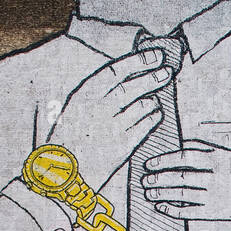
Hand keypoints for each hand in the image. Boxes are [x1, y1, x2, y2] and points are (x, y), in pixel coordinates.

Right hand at [46, 49, 171, 187]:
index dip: (138, 60)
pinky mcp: (124, 145)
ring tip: (151, 102)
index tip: (155, 54)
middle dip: (154, 76)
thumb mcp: (74, 110)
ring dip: (153, 101)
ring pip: (145, 105)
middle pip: (134, 86)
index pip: (115, 71)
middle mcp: (98, 108)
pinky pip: (148, 124)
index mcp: (82, 97)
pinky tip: (153, 116)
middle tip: (168, 71)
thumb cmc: (68, 140)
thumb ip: (97, 94)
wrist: (62, 176)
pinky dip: (154, 118)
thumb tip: (128, 75)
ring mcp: (112, 127)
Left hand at [142, 140, 230, 220]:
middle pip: (178, 177)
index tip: (150, 164)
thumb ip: (205, 147)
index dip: (163, 160)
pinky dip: (172, 210)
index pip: (183, 157)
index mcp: (216, 159)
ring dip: (161, 194)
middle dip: (158, 178)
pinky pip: (188, 211)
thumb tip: (182, 142)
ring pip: (180, 194)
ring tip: (149, 193)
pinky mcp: (214, 211)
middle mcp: (213, 176)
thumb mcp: (227, 153)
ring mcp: (213, 195)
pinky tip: (161, 207)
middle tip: (145, 180)